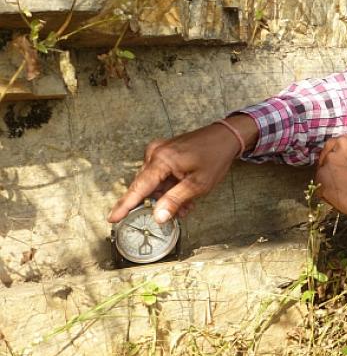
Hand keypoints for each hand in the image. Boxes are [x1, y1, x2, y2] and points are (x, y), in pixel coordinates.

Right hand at [108, 115, 258, 223]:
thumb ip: (175, 201)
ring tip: (188, 202)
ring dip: (167, 194)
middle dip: (160, 202)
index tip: (112, 218)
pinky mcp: (164, 151)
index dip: (125, 206)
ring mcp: (159, 150)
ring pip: (154, 182)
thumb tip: (158, 217)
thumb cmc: (215, 158)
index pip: (139, 187)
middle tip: (179, 213)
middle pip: (147, 186)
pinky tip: (184, 191)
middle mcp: (155, 153)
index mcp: (162, 159)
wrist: (225, 137)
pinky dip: (170, 185)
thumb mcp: (198, 185)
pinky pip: (160, 174)